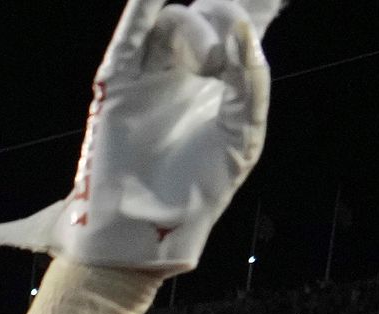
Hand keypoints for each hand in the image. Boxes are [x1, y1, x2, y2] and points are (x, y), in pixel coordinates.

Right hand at [0, 0, 281, 274]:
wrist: (152, 227)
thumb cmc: (199, 189)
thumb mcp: (244, 131)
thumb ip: (249, 78)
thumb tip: (240, 28)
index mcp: (221, 83)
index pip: (244, 24)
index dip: (260, 4)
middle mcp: (186, 71)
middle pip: (210, 13)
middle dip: (227, 10)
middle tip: (226, 53)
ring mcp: (151, 74)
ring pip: (175, 22)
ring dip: (198, 32)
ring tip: (209, 66)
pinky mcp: (119, 84)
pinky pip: (130, 35)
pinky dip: (140, 9)